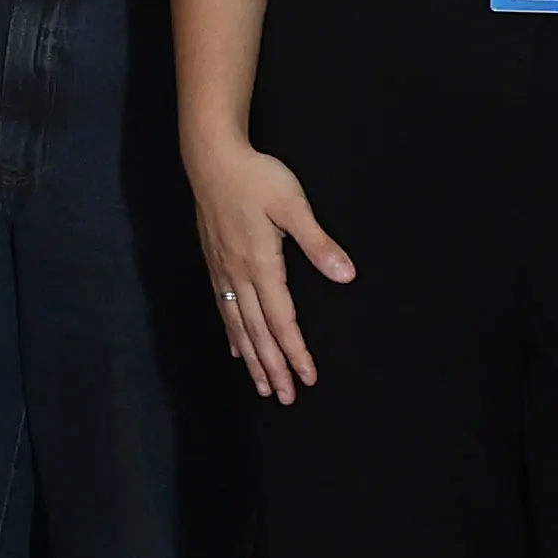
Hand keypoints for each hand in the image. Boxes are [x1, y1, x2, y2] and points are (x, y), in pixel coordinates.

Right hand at [190, 137, 352, 400]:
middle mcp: (238, 274)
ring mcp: (223, 270)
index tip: (307, 377)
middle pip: (258, 331)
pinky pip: (223, 308)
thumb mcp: (293, 204)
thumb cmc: (256, 177)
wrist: (212, 159)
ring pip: (239, 325)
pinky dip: (232, 334)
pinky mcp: (215, 263)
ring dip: (253, 358)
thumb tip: (345, 275)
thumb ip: (318, 243)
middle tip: (284, 397)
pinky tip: (237, 349)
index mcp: (260, 264)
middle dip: (273, 366)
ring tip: (262, 385)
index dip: (295, 351)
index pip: (281, 319)